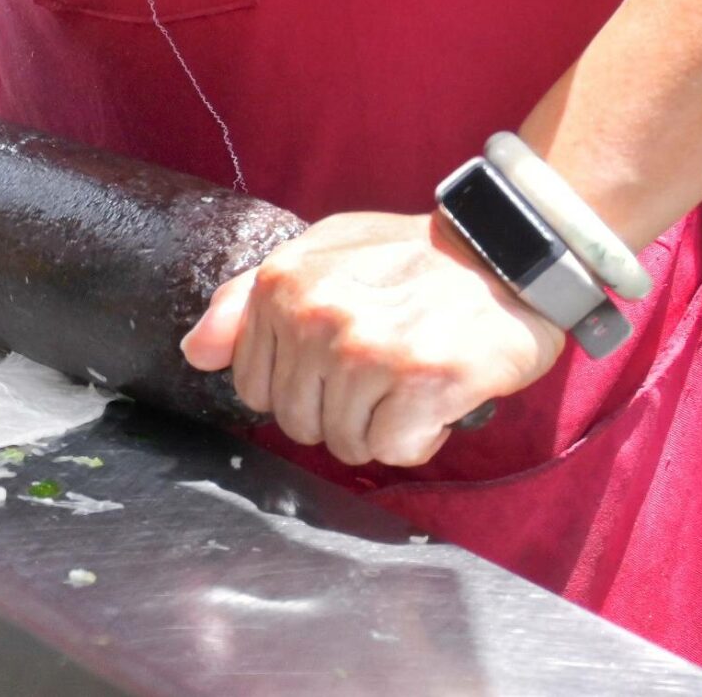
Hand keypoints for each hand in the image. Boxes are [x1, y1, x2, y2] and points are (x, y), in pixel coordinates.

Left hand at [179, 211, 565, 468]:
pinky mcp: (422, 381)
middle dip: (339, 412)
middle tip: (381, 371)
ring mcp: (367, 351)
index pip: (252, 387)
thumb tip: (195, 352)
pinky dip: (420, 436)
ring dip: (382, 425)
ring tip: (409, 378)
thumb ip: (245, 300)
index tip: (334, 364)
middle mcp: (316, 317)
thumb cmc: (410, 256)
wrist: (505, 251)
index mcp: (281, 285)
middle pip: (298, 423)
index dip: (296, 389)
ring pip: (347, 442)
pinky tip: (436, 396)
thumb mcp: (319, 250)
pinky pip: (396, 450)